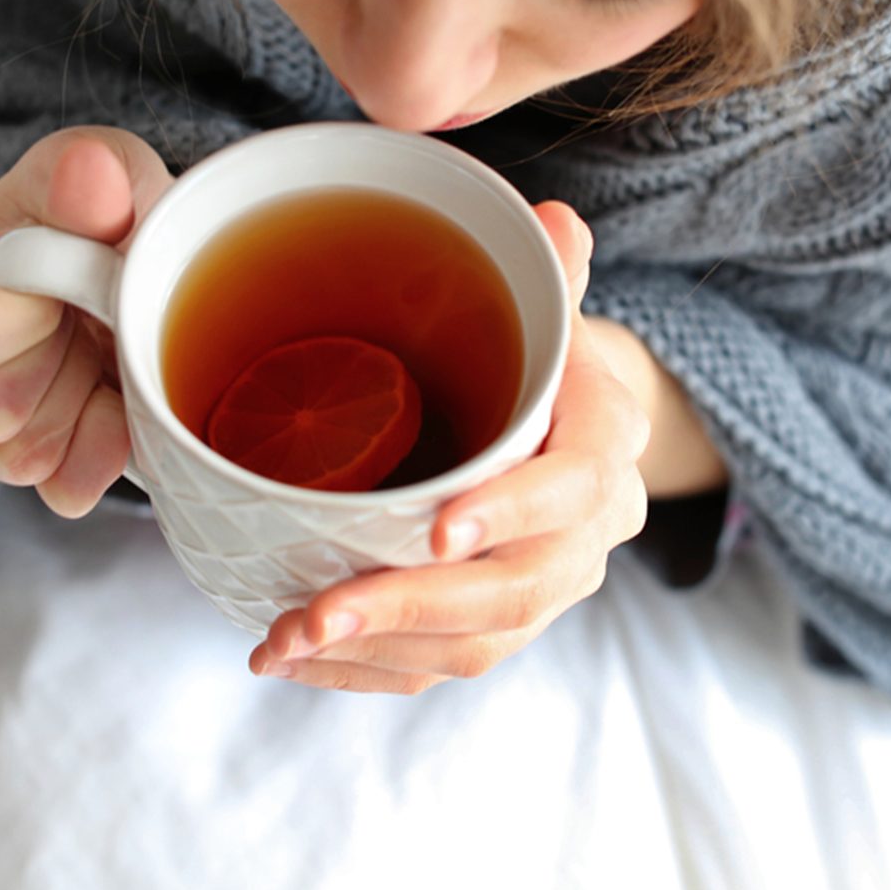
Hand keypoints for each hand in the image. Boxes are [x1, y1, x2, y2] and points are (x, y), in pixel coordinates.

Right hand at [0, 127, 173, 515]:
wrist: (144, 259)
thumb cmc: (103, 210)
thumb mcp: (101, 170)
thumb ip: (88, 172)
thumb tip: (87, 176)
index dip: (13, 322)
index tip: (57, 289)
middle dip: (56, 361)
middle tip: (89, 314)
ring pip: (23, 455)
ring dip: (84, 402)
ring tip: (101, 348)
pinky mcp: (46, 460)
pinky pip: (64, 487)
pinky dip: (105, 451)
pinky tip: (122, 406)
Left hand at [249, 201, 651, 692]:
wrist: (569, 430)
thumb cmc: (544, 363)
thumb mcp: (550, 311)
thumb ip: (547, 272)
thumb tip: (551, 218)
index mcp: (605, 446)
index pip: (574, 487)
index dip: (511, 512)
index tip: (434, 530)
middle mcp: (587, 533)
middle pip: (516, 589)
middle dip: (413, 605)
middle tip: (320, 610)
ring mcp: (545, 587)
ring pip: (475, 641)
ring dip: (378, 649)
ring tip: (284, 639)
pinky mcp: (502, 622)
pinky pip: (444, 663)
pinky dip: (370, 670)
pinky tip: (296, 659)